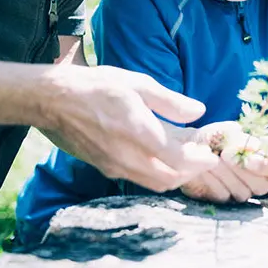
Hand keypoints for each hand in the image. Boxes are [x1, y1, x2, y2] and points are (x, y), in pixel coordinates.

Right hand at [39, 64, 218, 192]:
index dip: (200, 161)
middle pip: (170, 179)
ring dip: (175, 175)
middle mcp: (128, 157)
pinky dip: (157, 174)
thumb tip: (199, 112)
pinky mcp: (105, 168)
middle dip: (192, 172)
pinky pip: (138, 179)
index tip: (213, 155)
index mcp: (140, 133)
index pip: (179, 160)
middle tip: (204, 157)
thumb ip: (170, 102)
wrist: (53, 100)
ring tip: (187, 157)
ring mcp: (115, 166)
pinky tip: (162, 157)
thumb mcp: (138, 84)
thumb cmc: (98, 86)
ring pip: (154, 183)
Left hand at [179, 121, 267, 203]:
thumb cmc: (211, 137)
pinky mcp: (221, 200)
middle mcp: (254, 180)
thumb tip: (255, 146)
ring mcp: (238, 192)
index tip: (248, 157)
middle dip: (243, 170)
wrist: (186, 148)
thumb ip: (239, 138)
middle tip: (225, 155)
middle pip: (261, 186)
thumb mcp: (223, 132)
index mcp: (261, 160)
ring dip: (226, 174)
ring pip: (242, 192)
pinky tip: (203, 170)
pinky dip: (212, 182)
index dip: (263, 165)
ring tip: (212, 159)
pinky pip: (222, 196)